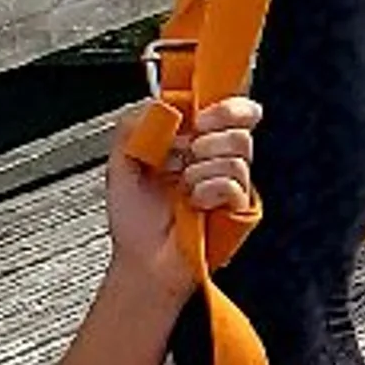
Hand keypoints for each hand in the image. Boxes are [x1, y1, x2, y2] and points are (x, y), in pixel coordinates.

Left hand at [107, 96, 259, 284]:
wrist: (142, 262)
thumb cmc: (135, 221)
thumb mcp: (121, 163)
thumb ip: (135, 126)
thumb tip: (162, 104)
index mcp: (193, 141)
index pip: (227, 106)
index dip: (223, 102)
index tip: (200, 112)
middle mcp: (216, 157)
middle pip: (243, 121)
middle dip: (213, 130)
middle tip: (190, 148)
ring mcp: (230, 181)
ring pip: (239, 151)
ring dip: (203, 166)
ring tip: (184, 184)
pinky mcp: (239, 206)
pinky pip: (235, 182)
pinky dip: (209, 189)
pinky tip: (195, 201)